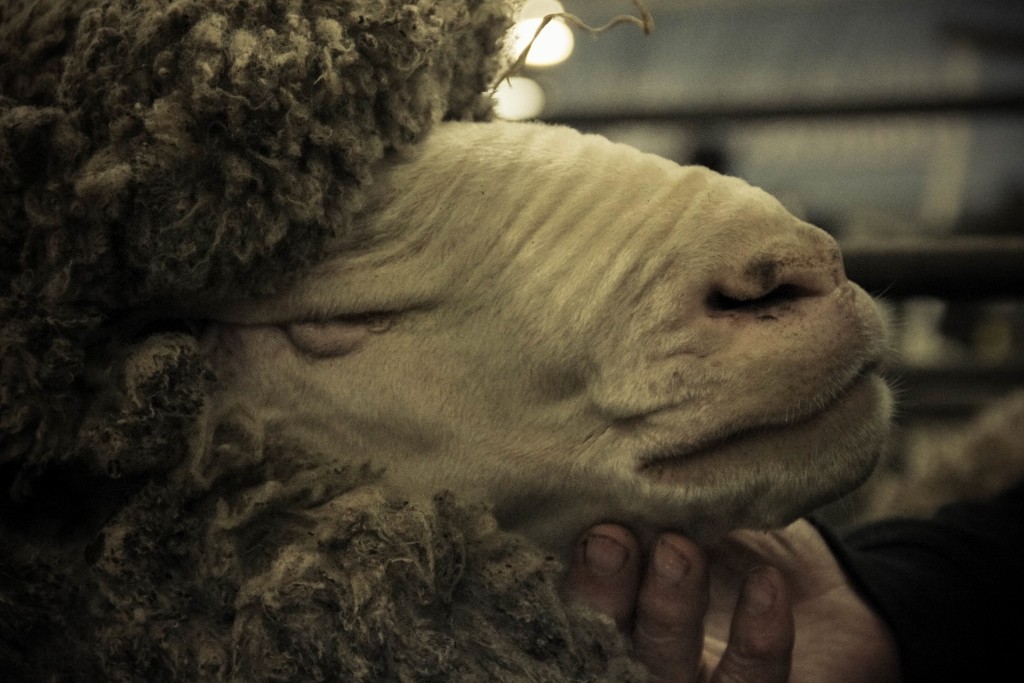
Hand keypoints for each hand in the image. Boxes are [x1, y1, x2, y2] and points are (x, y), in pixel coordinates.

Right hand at [564, 520, 901, 682]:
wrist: (833, 596)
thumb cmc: (745, 546)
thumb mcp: (702, 514)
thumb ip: (664, 503)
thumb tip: (623, 454)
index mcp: (622, 608)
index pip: (580, 599)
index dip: (578, 571)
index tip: (593, 522)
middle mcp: (647, 654)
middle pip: (606, 641)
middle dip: (602, 591)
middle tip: (612, 539)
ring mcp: (700, 682)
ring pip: (665, 670)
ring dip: (666, 609)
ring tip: (679, 550)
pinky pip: (751, 681)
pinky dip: (757, 636)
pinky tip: (766, 584)